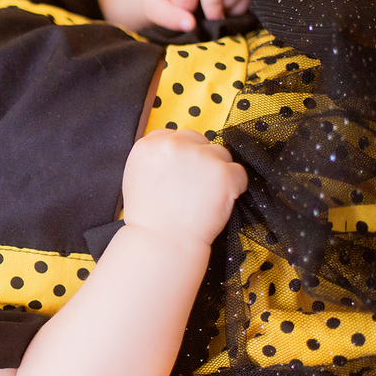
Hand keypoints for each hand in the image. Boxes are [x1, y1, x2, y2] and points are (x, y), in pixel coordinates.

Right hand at [121, 129, 247, 248]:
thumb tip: (176, 155)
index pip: (173, 135)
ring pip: (221, 155)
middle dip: (201, 159)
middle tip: (196, 186)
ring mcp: (200, 157)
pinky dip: (235, 187)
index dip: (182, 153)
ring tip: (206, 196)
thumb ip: (155, 159)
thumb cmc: (149, 218)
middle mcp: (174, 145)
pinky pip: (239, 173)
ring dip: (218, 172)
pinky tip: (219, 201)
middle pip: (199, 140)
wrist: (162, 241)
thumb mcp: (136, 178)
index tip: (183, 170)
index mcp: (149, 145)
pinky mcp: (223, 172)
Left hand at [141, 0, 252, 30]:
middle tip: (207, 19)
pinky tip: (226, 9)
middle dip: (211, 6)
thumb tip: (190, 25)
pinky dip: (240, 4)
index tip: (184, 16)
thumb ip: (167, 16)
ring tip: (214, 13)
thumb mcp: (153, 7)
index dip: (186, 10)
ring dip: (227, 4)